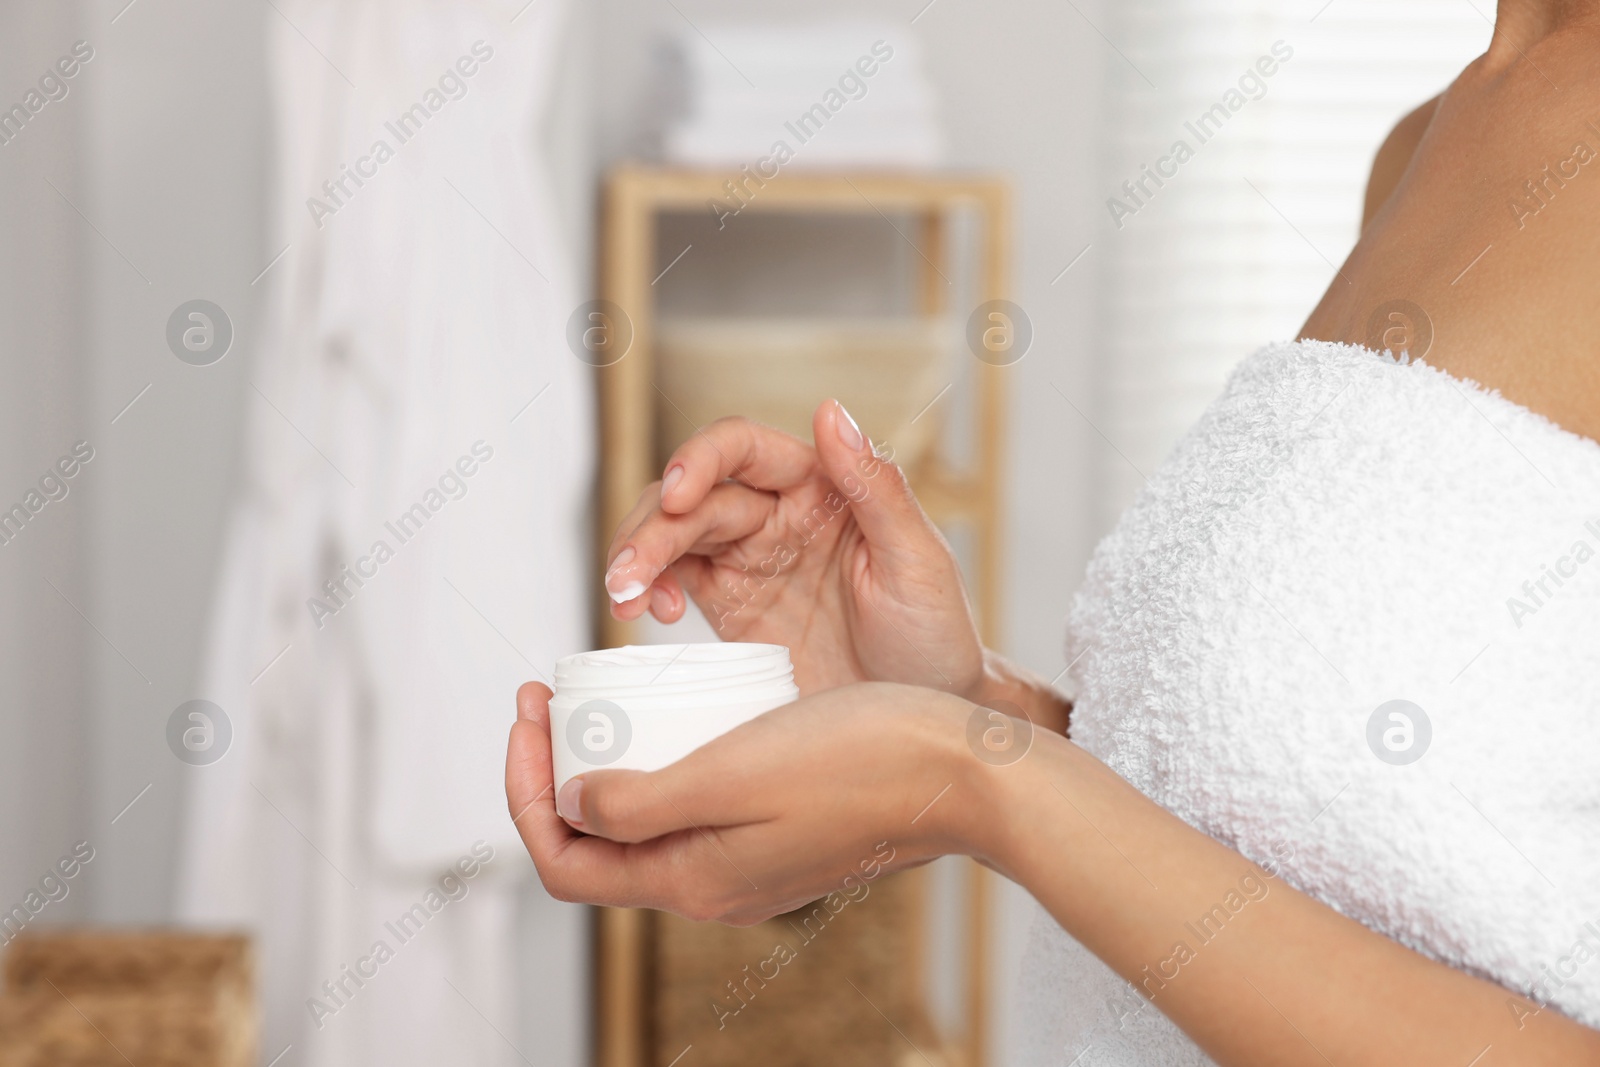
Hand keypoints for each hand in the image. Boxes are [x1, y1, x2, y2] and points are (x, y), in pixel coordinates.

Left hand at [506, 680, 980, 923]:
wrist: (960, 769)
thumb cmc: (857, 760)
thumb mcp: (730, 774)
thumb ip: (639, 805)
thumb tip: (568, 809)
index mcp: (694, 880)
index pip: (566, 864)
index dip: (524, 793)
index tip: (528, 711)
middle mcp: (717, 885)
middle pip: (601, 845)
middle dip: (558, 773)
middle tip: (557, 698)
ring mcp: (752, 863)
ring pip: (649, 824)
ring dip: (612, 768)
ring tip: (608, 699)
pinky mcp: (782, 832)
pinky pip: (698, 809)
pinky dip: (665, 765)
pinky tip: (681, 712)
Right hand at [603, 401, 983, 696]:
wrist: (920, 721)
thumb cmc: (934, 636)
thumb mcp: (917, 562)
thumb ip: (875, 488)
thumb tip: (830, 411)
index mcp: (822, 487)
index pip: (745, 449)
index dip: (701, 461)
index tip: (678, 496)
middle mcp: (779, 514)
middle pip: (696, 496)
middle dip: (653, 526)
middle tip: (627, 573)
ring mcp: (750, 561)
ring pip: (673, 534)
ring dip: (638, 555)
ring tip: (624, 593)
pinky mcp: (730, 609)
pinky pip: (674, 581)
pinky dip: (651, 588)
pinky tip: (652, 611)